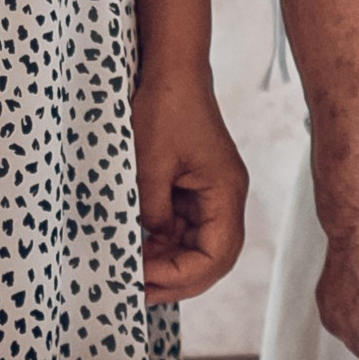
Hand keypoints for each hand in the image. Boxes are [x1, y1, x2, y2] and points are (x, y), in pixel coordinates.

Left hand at [134, 70, 249, 302]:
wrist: (172, 69)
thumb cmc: (165, 108)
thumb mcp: (149, 165)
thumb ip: (152, 213)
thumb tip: (147, 247)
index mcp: (226, 191)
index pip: (217, 255)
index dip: (183, 276)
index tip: (144, 278)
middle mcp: (226, 197)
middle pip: (213, 258)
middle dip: (177, 280)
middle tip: (137, 291)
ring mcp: (212, 193)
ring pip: (198, 247)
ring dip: (169, 264)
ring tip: (132, 271)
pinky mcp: (196, 188)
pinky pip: (185, 228)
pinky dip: (164, 244)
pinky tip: (138, 247)